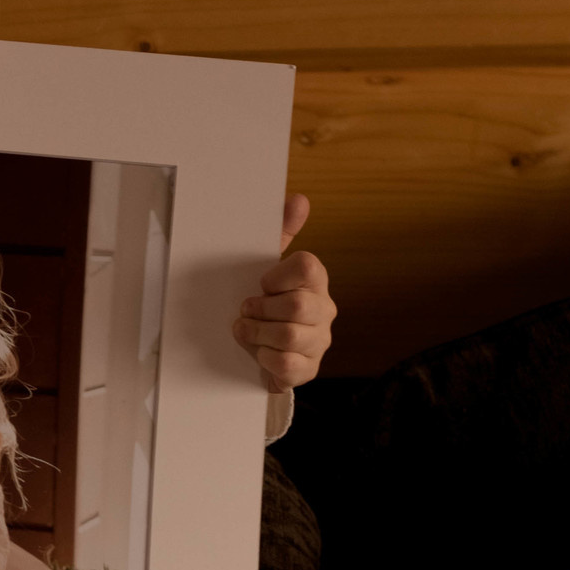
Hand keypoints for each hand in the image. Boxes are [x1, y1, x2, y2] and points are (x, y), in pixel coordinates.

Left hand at [232, 193, 336, 392]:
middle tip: (245, 310)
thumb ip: (281, 231)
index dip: (276, 276)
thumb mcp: (266, 265)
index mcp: (315, 279)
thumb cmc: (264, 300)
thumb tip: (298, 199)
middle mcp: (324, 309)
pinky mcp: (309, 369)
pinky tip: (259, 354)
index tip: (261, 283)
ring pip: (290, 337)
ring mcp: (319, 341)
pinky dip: (265, 360)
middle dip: (261, 310)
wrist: (259, 347)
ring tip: (246, 331)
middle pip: (296, 307)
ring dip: (258, 335)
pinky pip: (288, 365)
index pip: (307, 266)